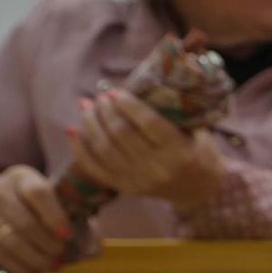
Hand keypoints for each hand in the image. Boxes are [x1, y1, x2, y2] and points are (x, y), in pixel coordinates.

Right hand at [0, 165, 70, 272]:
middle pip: (24, 223)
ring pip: (9, 240)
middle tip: (61, 257)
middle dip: (47, 245)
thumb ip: (68, 215)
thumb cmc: (25, 202)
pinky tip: (31, 271)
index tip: (68, 236)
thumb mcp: (43, 197)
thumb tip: (95, 249)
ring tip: (51, 267)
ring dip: (34, 259)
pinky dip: (17, 266)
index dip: (55, 217)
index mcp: (22, 177)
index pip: (38, 193)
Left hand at [68, 88, 224, 212]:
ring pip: (105, 148)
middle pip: (122, 134)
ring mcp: (139, 181)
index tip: (117, 91)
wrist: (199, 190)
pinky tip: (73, 129)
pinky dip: (79, 148)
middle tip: (101, 96)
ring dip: (91, 123)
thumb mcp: (196, 131)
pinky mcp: (125, 188)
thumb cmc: (199, 152)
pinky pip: (95, 168)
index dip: (129, 105)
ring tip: (87, 106)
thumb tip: (143, 82)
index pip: (148, 124)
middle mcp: (158, 169)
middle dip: (106, 110)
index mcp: (179, 152)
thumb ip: (174, 113)